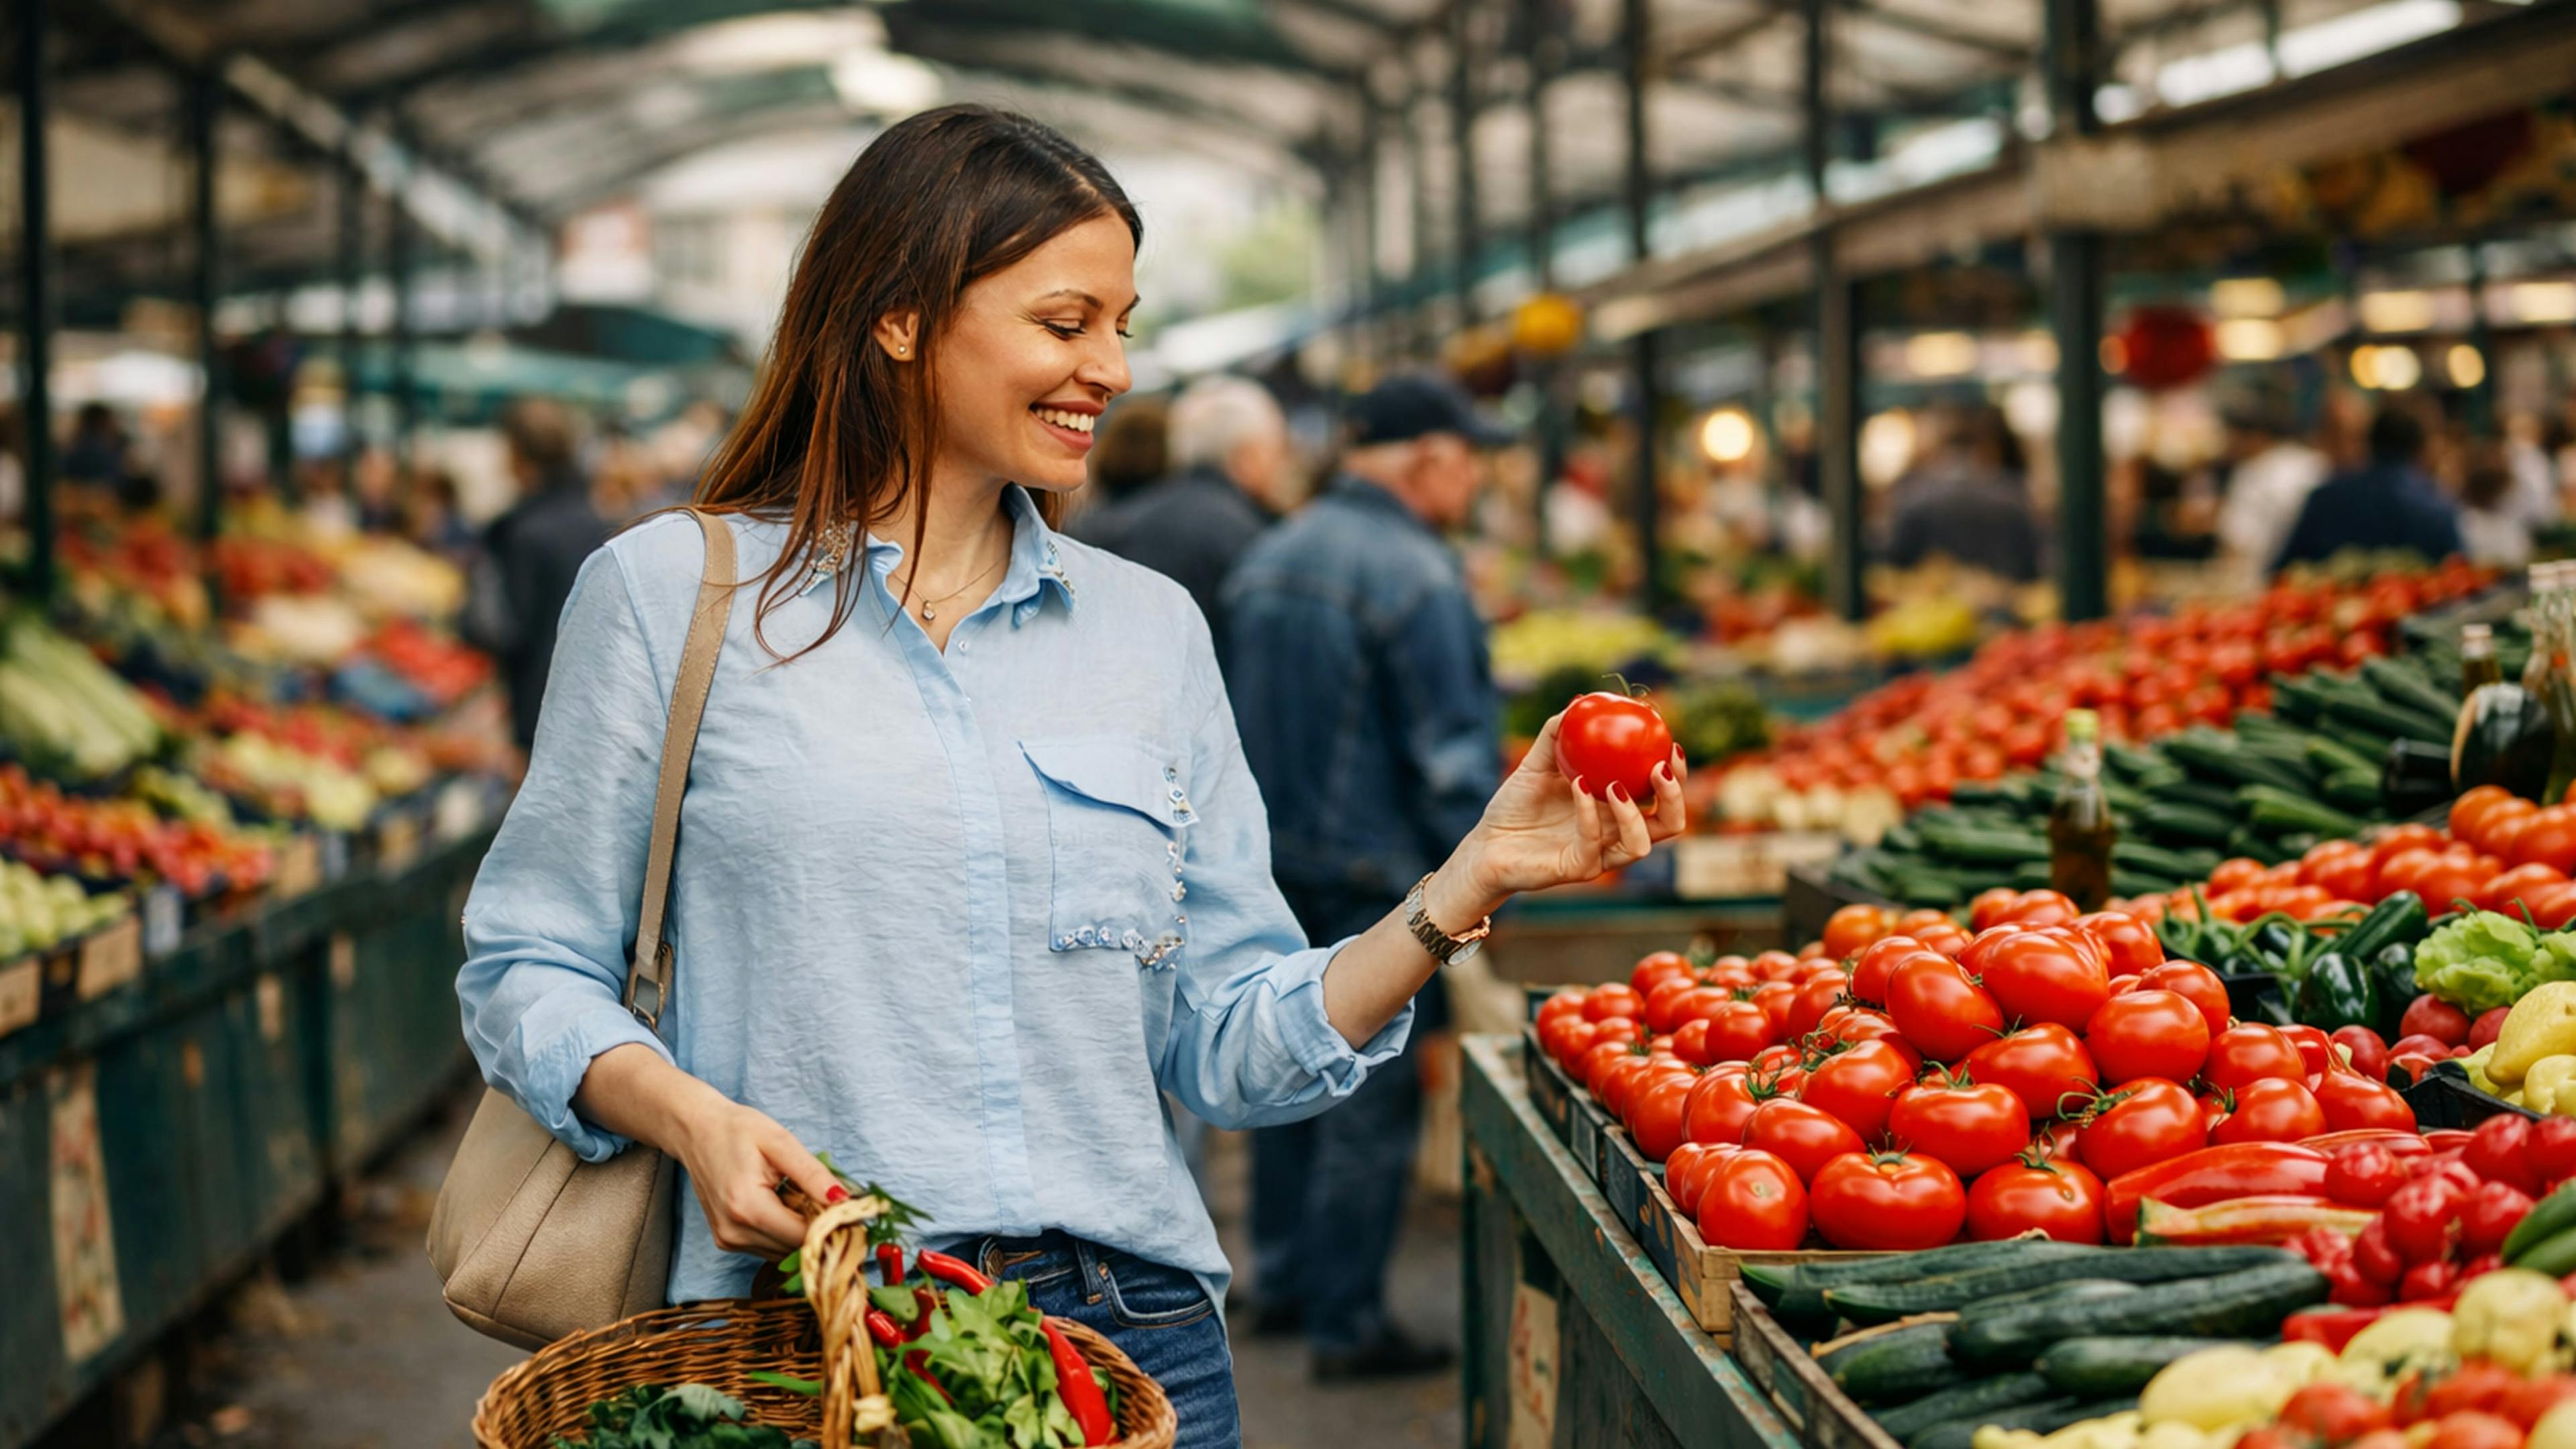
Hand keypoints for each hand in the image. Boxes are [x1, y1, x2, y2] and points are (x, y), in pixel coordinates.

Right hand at [668, 1094, 843, 1259]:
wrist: (695, 1131)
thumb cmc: (736, 1130)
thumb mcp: (780, 1142)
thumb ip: (813, 1174)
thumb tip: (845, 1200)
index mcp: (747, 1207)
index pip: (804, 1236)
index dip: (834, 1226)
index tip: (854, 1211)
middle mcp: (734, 1232)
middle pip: (795, 1247)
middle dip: (820, 1228)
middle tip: (832, 1199)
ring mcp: (728, 1240)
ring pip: (784, 1251)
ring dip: (801, 1230)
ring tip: (802, 1195)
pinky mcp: (727, 1241)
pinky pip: (769, 1247)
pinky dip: (784, 1231)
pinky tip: (784, 1204)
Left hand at [1433, 712, 1686, 922]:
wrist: (1487, 843)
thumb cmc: (1515, 805)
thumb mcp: (1536, 763)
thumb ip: (1556, 734)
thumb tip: (1579, 701)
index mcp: (1616, 809)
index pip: (1661, 796)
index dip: (1676, 774)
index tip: (1671, 743)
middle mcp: (1616, 834)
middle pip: (1669, 824)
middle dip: (1674, 797)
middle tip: (1661, 766)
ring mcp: (1600, 855)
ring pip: (1641, 844)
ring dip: (1634, 813)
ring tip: (1615, 785)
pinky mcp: (1578, 868)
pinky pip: (1593, 842)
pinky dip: (1589, 812)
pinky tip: (1579, 786)